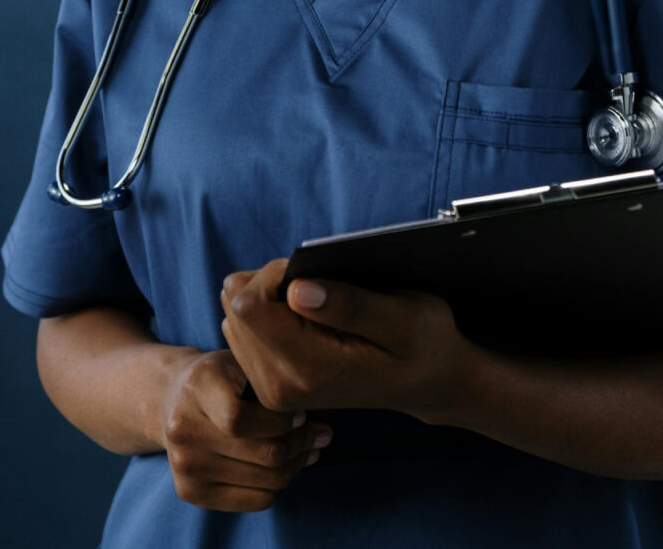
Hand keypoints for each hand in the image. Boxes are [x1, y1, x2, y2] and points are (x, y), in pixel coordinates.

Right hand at [159, 349, 332, 511]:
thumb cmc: (220, 378)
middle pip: (263, 454)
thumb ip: (271, 381)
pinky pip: (256, 500)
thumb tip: (315, 410)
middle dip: (303, 443)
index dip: (281, 422)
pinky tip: (286, 464)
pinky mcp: (191, 492)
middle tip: (321, 433)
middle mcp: (184, 432)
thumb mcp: (240, 361)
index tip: (301, 414)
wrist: (171, 399)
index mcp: (198, 390)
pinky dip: (279, 484)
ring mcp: (185, 467)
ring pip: (267, 481)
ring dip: (297, 463)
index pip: (240, 420)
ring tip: (310, 448)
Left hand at [219, 259, 485, 420]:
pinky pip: (242, 331)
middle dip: (271, 284)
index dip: (274, 275)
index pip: (249, 305)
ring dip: (269, 298)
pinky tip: (304, 318)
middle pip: (236, 308)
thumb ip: (351, 305)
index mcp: (310, 369)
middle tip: (319, 287)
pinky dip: (269, 314)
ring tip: (316, 304)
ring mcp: (272, 389)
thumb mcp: (406, 318)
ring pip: (234, 317)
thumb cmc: (424, 344)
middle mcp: (280, 386)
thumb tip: (296, 291)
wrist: (428, 384)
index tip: (312, 273)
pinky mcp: (269, 384)